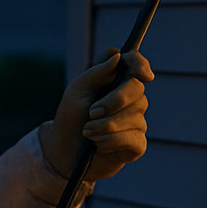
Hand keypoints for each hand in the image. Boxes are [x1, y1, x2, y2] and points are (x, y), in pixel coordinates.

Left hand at [39, 49, 153, 181]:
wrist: (64, 151)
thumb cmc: (71, 117)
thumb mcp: (77, 91)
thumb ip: (97, 73)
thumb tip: (117, 56)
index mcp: (115, 79)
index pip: (134, 63)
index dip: (140, 64)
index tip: (142, 74)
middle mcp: (130, 98)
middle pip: (137, 88)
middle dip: (115, 100)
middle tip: (92, 112)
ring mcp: (136, 120)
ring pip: (134, 116)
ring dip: (106, 125)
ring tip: (87, 132)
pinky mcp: (137, 143)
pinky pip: (133, 138)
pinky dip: (111, 141)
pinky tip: (98, 144)